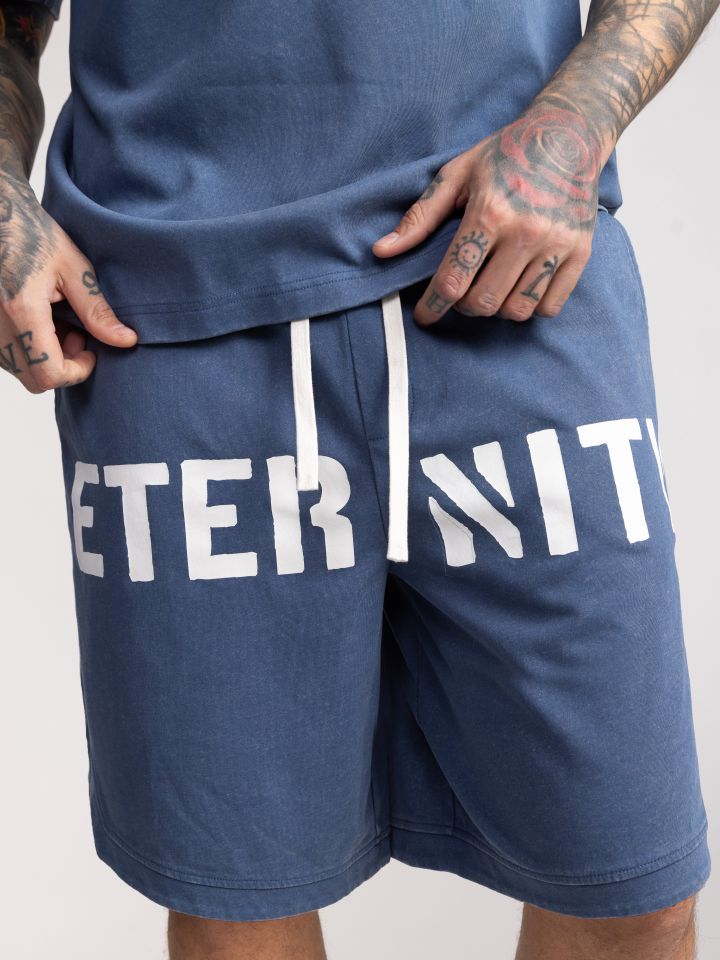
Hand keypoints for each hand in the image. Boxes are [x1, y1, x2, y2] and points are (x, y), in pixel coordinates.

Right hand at [0, 169, 136, 393]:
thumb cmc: (33, 234)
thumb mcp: (73, 268)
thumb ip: (97, 310)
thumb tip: (126, 340)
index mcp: (22, 310)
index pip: (49, 373)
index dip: (77, 372)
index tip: (91, 351)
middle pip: (35, 380)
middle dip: (64, 367)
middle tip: (79, 335)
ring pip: (22, 370)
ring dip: (47, 358)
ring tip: (62, 322)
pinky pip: (10, 356)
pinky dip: (32, 348)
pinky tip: (45, 321)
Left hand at [373, 106, 602, 325]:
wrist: (569, 134)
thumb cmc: (506, 154)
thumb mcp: (456, 175)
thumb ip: (419, 218)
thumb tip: (382, 252)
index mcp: (490, 213)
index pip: (453, 281)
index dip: (432, 307)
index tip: (424, 315)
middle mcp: (525, 232)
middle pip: (483, 302)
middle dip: (463, 307)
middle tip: (460, 293)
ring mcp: (556, 245)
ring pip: (517, 310)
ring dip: (496, 309)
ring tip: (490, 288)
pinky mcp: (580, 253)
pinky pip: (549, 306)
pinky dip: (530, 307)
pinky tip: (519, 288)